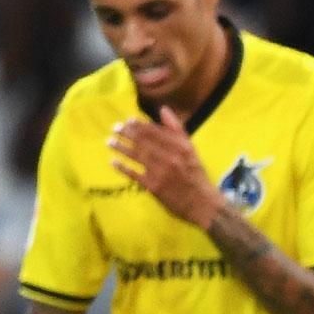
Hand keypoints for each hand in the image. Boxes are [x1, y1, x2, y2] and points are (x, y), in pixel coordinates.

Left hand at [108, 107, 224, 228]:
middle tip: (115, 128)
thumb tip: (163, 109)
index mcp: (180, 147)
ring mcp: (161, 173)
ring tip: (110, 142)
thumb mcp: (192, 150)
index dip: (140, 125)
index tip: (128, 120)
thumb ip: (177, 130)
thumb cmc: (196, 175)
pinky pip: (135, 174)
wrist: (203, 204)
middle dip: (127, 134)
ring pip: (137, 156)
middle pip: (144, 142)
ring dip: (121, 148)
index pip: (155, 132)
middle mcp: (170, 158)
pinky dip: (123, 167)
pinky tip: (114, 162)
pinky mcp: (154, 187)